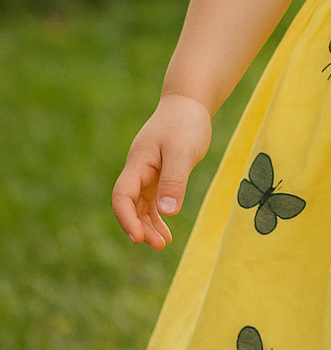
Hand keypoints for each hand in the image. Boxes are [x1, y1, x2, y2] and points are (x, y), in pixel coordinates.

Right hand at [112, 94, 211, 249]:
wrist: (189, 103)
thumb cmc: (185, 123)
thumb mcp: (182, 153)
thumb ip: (174, 181)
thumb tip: (167, 213)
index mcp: (138, 163)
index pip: (123, 195)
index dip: (126, 218)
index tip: (138, 237)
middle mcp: (138, 170)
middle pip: (129, 204)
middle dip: (140, 227)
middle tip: (158, 246)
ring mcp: (147, 173)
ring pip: (141, 205)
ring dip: (149, 225)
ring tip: (163, 245)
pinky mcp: (158, 174)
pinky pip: (152, 200)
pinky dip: (158, 216)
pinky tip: (168, 231)